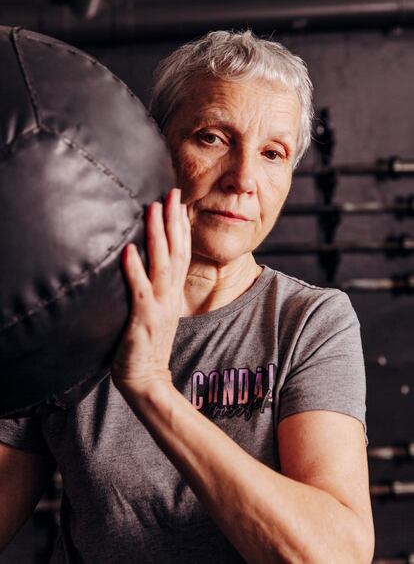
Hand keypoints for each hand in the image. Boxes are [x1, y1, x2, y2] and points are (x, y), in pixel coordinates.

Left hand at [111, 188, 190, 395]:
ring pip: (162, 264)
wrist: (147, 379)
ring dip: (158, 236)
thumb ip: (155, 289)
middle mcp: (170, 295)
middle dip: (174, 221)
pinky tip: (128, 250)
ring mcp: (159, 307)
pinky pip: (140, 290)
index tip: (178, 202)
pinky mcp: (143, 319)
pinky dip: (135, 270)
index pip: (182, 253)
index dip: (180, 226)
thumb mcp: (157, 312)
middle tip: (172, 192)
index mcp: (173, 293)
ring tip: (153, 209)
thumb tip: (145, 266)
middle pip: (177, 251)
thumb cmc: (146, 345)